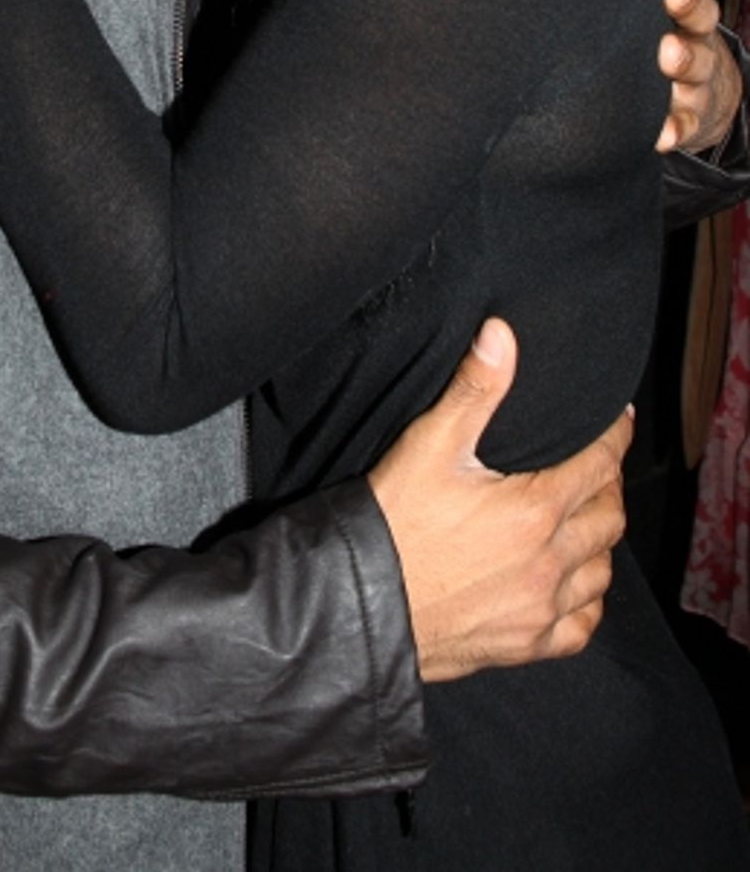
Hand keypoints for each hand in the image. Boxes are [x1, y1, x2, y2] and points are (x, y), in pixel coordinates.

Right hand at [368, 317, 629, 682]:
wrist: (360, 605)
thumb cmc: (393, 521)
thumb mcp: (429, 445)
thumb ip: (474, 389)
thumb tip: (502, 335)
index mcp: (535, 510)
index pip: (600, 464)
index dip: (615, 437)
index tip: (620, 420)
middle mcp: (549, 563)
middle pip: (609, 518)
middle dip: (609, 486)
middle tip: (596, 466)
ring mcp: (540, 609)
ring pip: (601, 572)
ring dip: (600, 542)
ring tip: (584, 519)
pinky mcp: (524, 644)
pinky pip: (581, 627)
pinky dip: (586, 601)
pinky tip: (571, 584)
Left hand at [655, 0, 739, 152]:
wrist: (703, 99)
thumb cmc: (667, 32)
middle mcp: (693, 33)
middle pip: (697, 14)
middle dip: (686, 2)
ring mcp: (696, 77)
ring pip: (695, 68)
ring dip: (683, 61)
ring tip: (668, 57)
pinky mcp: (689, 117)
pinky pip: (683, 124)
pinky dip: (673, 128)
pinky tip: (662, 132)